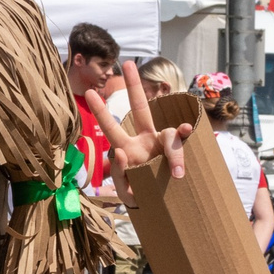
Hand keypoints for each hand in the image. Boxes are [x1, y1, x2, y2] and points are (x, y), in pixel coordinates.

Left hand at [83, 61, 191, 194]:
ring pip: (171, 136)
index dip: (101, 110)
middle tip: (128, 64)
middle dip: (134, 86)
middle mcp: (146, 140)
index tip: (90, 92)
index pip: (113, 124)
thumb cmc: (139, 196)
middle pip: (141, 108)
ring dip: (174, 153)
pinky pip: (182, 149)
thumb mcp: (124, 189)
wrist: (164, 208)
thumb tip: (118, 152)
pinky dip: (182, 153)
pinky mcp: (181, 156)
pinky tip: (182, 161)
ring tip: (176, 173)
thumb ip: (117, 172)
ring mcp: (164, 146)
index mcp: (129, 146)